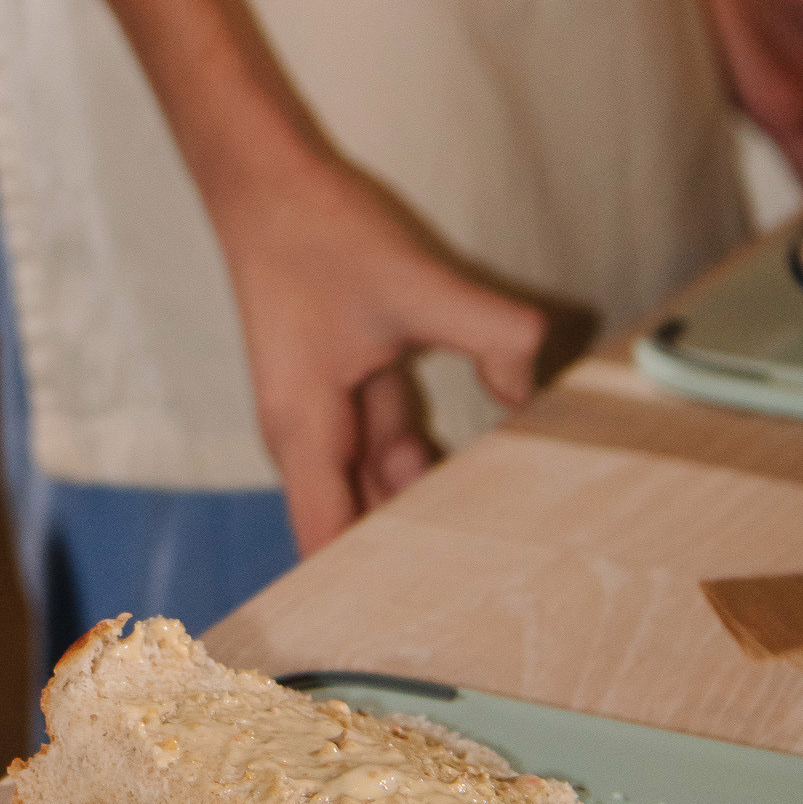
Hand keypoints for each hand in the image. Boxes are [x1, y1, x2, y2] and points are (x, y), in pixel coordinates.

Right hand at [214, 147, 547, 557]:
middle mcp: (311, 439)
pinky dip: (432, 464)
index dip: (370, 592)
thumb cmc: (319, 235)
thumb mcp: (417, 283)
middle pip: (359, 528)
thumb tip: (534, 390)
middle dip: (418, 560)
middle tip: (498, 594)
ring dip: (432, 508)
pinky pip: (391, 448)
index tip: (430, 622)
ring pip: (381, 490)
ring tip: (508, 544)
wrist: (268, 182)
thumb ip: (491, 335)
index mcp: (305, 433)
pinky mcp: (349, 391)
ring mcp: (329, 417)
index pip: (329, 546)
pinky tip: (490, 471)